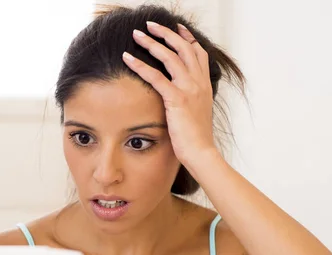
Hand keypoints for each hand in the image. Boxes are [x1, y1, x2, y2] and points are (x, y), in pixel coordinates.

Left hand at [123, 21, 216, 164]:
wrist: (201, 152)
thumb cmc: (196, 138)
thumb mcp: (198, 113)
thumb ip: (191, 100)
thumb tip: (181, 97)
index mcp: (204, 85)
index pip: (198, 53)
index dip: (187, 38)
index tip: (176, 28)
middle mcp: (199, 83)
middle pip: (184, 48)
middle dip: (166, 33)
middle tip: (150, 25)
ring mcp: (189, 89)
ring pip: (170, 57)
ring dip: (151, 43)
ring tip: (137, 35)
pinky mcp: (177, 99)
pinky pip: (156, 76)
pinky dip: (140, 65)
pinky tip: (127, 58)